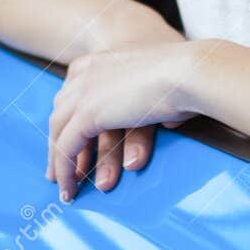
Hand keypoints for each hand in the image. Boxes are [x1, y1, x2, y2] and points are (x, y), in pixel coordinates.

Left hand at [47, 42, 196, 201]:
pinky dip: (66, 170)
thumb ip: (155, 99)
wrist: (190, 71)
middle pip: (61, 113)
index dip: (70, 123)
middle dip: (58, 143)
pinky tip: (71, 188)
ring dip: (60, 162)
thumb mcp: (163, 82)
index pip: (73, 95)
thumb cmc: (191, 75)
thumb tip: (169, 120)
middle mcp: (85, 72)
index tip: (72, 145)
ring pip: (59, 131)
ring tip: (65, 187)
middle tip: (59, 171)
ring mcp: (83, 91)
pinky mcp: (88, 113)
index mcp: (100, 60)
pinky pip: (67, 147)